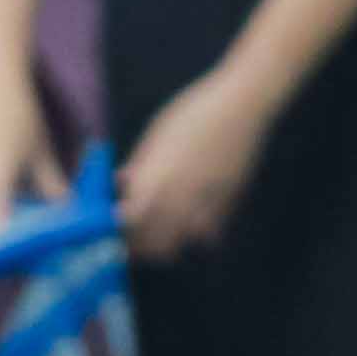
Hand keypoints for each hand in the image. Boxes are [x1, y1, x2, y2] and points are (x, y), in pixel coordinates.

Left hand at [107, 75, 273, 259]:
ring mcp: (205, 207)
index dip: (120, 232)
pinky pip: (208, 236)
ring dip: (170, 244)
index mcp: (154, 180)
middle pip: (153, 246)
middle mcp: (178, 200)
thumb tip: (122, 184)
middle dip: (142, 247)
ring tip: (165, 232)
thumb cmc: (193, 115)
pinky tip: (194, 220)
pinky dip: (198, 235)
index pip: (128, 225)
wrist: (240, 108)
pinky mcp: (227, 207)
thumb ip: (139, 167)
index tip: (116, 231)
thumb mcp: (155, 138)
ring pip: (181, 247)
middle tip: (138, 237)